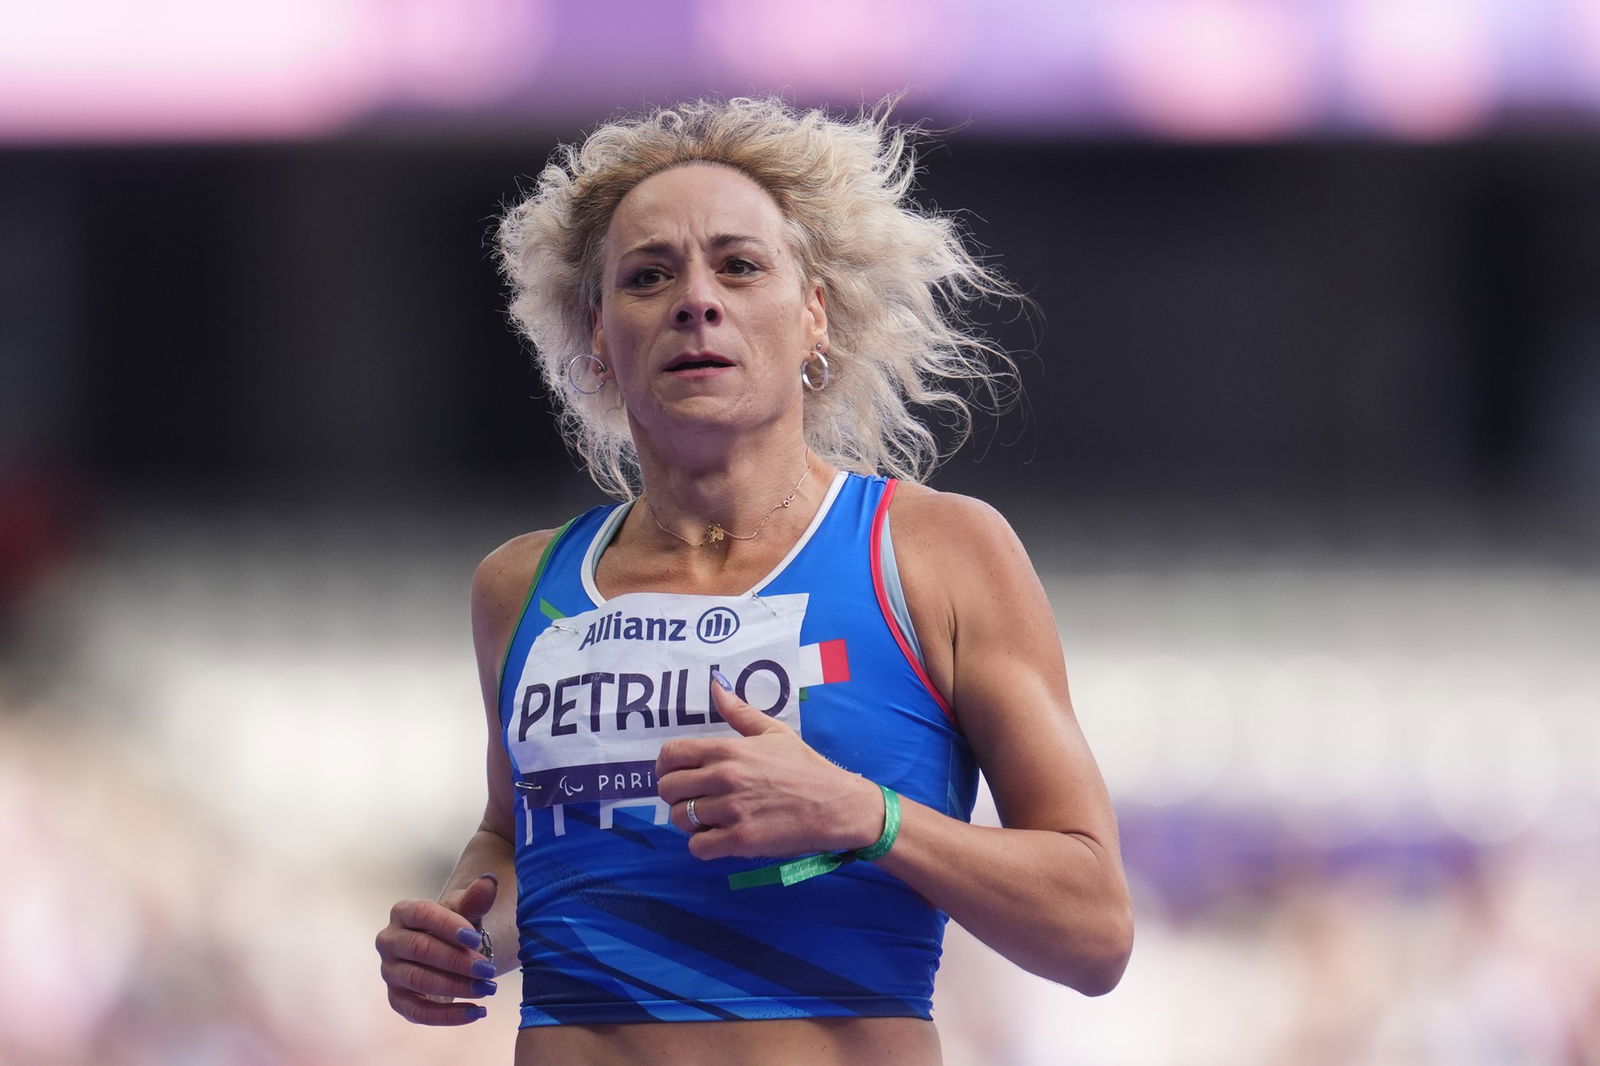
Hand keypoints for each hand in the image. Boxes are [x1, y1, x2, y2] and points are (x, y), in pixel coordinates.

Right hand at [376, 872, 499, 1024]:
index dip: (449, 926)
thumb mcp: (466, 911)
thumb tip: (488, 882)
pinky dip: (447, 1015)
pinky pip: (417, 1011)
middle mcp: (389, 940)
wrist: (444, 950)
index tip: (476, 938)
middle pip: (421, 949)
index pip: (423, 914)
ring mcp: (390, 971)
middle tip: (488, 970)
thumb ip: (476, 899)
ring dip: (455, 987)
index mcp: (403, 912)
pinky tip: (476, 1012)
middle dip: (457, 961)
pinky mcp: (396, 998)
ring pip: (418, 980)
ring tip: (487, 989)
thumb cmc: (454, 926)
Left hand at [655, 678, 882, 860]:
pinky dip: (703, 845)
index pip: (671, 754)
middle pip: (668, 789)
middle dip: (676, 795)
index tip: (676, 773)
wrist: (836, 805)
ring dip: (690, 822)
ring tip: (711, 819)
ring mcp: (731, 810)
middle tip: (695, 799)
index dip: (666, 766)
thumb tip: (715, 687)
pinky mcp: (740, 840)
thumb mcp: (774, 732)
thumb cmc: (805, 768)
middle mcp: (724, 777)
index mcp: (728, 750)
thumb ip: (739, 712)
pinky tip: (720, 837)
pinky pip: (698, 847)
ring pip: (680, 819)